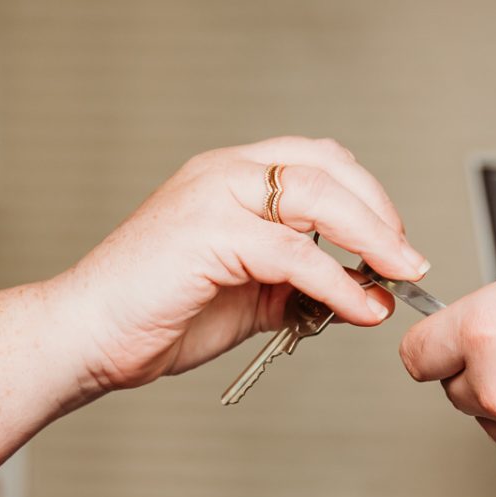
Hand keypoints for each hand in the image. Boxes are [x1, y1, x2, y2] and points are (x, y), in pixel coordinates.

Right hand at [59, 136, 426, 392]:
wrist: (87, 336)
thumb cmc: (156, 314)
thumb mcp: (247, 294)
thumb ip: (298, 284)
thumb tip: (361, 292)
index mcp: (230, 175)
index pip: (319, 160)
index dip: (368, 196)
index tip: (395, 241)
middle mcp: (223, 172)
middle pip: (329, 168)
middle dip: (381, 214)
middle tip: (408, 260)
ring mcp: (214, 196)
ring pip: (318, 198)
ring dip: (372, 240)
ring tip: (398, 278)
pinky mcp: (208, 234)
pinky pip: (294, 253)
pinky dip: (337, 282)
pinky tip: (357, 308)